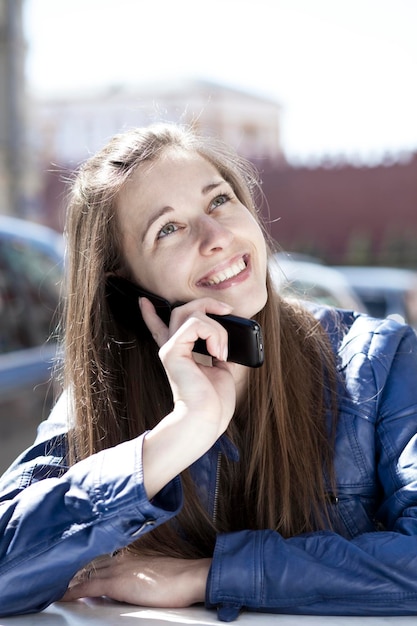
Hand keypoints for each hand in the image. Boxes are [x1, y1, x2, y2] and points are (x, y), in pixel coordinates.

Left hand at [62, 552, 210, 607]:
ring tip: (54, 586)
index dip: (85, 568)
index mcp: (131, 559)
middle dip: (73, 573)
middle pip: (90, 566)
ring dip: (70, 581)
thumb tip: (132, 586)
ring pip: (86, 574)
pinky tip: (63, 595)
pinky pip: (89, 586)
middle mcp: (122, 560)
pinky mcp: (119, 582)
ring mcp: (119, 569)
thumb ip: (140, 578)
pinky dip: (74, 591)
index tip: (73, 572)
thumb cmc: (179, 578)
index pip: (101, 562)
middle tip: (57, 579)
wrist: (190, 577)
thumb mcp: (156, 575)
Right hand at [139, 297, 237, 497]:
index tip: (144, 301)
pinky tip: (217, 352)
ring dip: (217, 327)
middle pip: (182, 310)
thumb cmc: (214, 402)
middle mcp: (172, 349)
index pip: (161, 327)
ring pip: (192, 312)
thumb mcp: (221, 369)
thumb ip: (218, 350)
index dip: (152, 314)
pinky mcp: (172, 351)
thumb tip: (229, 337)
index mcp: (181, 354)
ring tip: (223, 350)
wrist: (206, 419)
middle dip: (207, 303)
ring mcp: (170, 348)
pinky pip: (195, 323)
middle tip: (227, 309)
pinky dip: (213, 334)